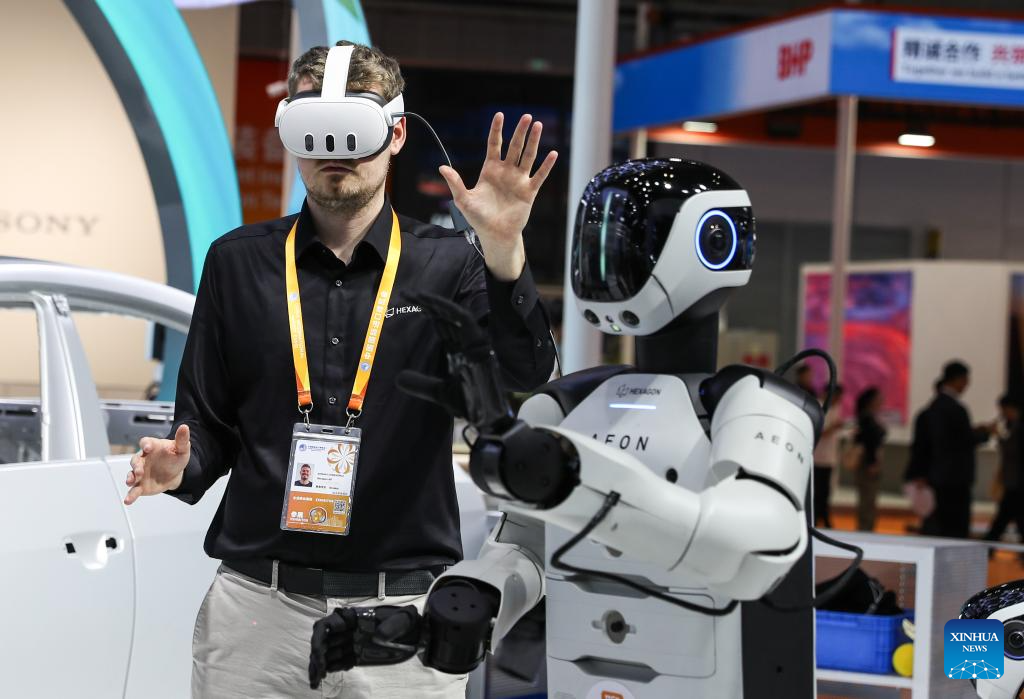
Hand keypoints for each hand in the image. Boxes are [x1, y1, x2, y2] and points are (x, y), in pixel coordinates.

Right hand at [124, 424, 190, 504]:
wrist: (175, 474)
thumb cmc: (175, 458)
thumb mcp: (182, 449)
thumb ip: (182, 439)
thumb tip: (184, 427)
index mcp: (152, 447)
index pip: (145, 442)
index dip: (145, 444)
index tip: (147, 447)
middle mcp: (143, 459)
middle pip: (135, 460)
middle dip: (136, 465)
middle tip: (139, 470)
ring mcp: (140, 473)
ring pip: (132, 474)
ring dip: (130, 478)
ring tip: (130, 482)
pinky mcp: (140, 485)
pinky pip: (134, 490)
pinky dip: (130, 495)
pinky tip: (127, 500)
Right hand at [309, 606, 421, 689]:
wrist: (415, 633)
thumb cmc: (407, 621)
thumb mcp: (403, 619)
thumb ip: (392, 626)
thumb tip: (380, 635)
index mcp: (355, 617)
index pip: (330, 623)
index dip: (323, 634)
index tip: (324, 648)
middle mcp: (348, 630)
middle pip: (323, 640)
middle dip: (317, 654)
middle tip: (319, 669)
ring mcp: (350, 643)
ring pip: (326, 653)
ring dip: (317, 665)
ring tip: (314, 681)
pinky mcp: (355, 656)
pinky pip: (336, 662)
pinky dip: (327, 670)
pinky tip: (320, 679)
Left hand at [395, 292, 513, 430]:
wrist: (488, 418)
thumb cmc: (470, 404)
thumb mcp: (438, 392)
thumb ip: (420, 384)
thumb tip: (398, 378)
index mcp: (460, 350)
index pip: (443, 325)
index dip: (428, 312)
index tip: (410, 302)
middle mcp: (467, 343)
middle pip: (446, 317)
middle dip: (428, 303)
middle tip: (408, 292)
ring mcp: (474, 342)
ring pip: (454, 314)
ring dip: (436, 303)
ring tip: (416, 295)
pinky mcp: (479, 344)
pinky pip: (464, 321)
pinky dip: (449, 310)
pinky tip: (432, 305)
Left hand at [438, 113, 557, 280]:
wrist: (495, 234)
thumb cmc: (478, 218)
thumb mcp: (463, 200)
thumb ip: (455, 183)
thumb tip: (442, 167)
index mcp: (490, 170)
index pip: (494, 145)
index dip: (497, 130)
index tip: (500, 115)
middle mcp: (506, 172)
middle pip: (514, 147)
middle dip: (520, 131)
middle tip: (526, 116)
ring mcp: (518, 181)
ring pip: (527, 156)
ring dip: (533, 142)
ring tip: (538, 126)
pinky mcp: (528, 191)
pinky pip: (539, 176)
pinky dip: (546, 166)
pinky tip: (553, 154)